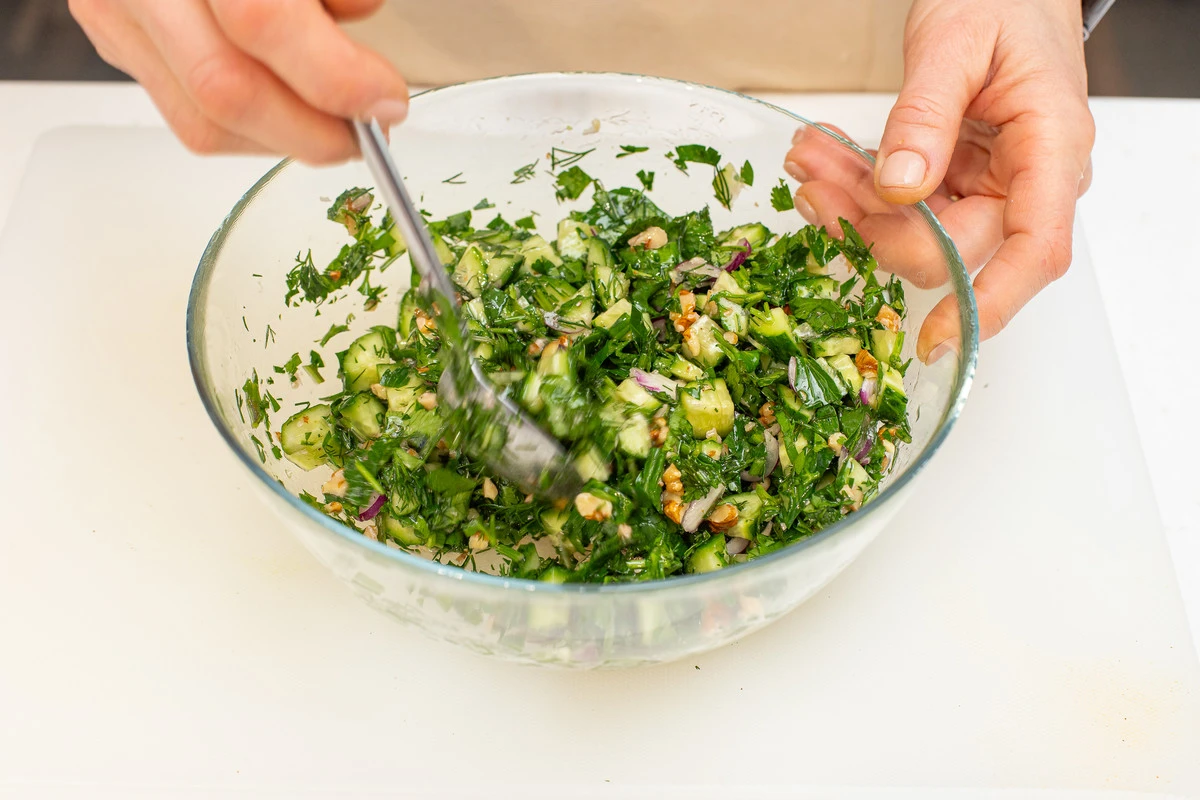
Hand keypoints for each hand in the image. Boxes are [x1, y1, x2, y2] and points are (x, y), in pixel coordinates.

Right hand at [70, 0, 408, 163]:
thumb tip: (363, 33)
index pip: (260, 18)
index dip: (336, 76)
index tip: (385, 95)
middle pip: (224, 86)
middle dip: (314, 129)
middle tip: (367, 126)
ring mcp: (119, 9)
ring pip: (204, 120)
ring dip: (287, 138)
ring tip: (334, 123)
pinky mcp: (116, 36)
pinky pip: (188, 117)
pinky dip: (255, 130)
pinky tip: (290, 111)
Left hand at [784, 0, 1093, 361]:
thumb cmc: (1003, 0)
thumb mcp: (956, 44)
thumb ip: (925, 117)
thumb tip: (900, 189)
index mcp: (1049, 152)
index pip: (1033, 252)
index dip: (986, 305)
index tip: (937, 337)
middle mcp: (1024, 182)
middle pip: (950, 248)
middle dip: (873, 225)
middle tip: (814, 182)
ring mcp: (988, 185)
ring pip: (914, 231)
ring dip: (852, 204)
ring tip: (810, 158)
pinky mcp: (955, 180)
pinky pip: (903, 207)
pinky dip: (859, 189)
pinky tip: (827, 160)